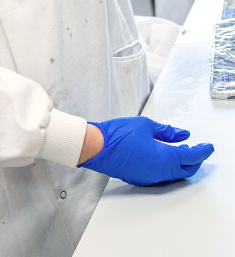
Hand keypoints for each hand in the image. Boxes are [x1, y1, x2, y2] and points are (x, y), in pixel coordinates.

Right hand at [79, 116, 213, 185]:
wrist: (96, 147)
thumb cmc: (117, 135)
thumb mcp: (145, 125)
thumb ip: (167, 131)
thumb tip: (182, 134)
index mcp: (165, 158)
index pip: (191, 156)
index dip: (202, 150)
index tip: (208, 146)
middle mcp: (160, 172)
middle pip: (186, 170)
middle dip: (195, 160)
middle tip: (198, 150)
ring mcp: (151, 177)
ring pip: (175, 175)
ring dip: (182, 165)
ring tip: (183, 152)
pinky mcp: (141, 178)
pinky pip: (163, 176)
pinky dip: (170, 168)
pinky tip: (165, 159)